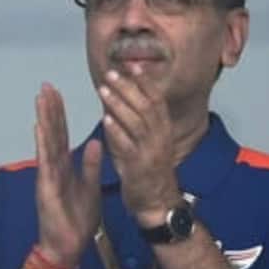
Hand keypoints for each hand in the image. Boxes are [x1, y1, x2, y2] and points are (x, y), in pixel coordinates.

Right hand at [35, 83, 101, 268]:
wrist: (70, 245)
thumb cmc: (78, 217)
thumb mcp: (90, 186)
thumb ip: (91, 164)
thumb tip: (95, 141)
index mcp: (65, 166)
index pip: (63, 134)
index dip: (60, 114)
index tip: (58, 93)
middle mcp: (54, 167)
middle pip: (53, 133)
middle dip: (50, 109)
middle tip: (47, 85)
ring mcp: (48, 176)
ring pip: (47, 143)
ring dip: (44, 120)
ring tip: (41, 98)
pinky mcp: (47, 188)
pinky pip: (47, 163)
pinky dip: (44, 145)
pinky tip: (40, 128)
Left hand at [97, 67, 181, 226]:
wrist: (158, 203)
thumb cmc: (150, 172)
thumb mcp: (149, 143)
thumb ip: (136, 123)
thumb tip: (119, 100)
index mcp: (164, 129)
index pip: (157, 100)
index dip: (146, 82)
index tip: (133, 66)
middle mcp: (161, 137)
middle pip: (146, 106)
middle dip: (129, 88)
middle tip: (111, 73)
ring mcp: (151, 151)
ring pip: (137, 122)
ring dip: (120, 104)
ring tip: (104, 90)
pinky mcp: (140, 166)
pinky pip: (128, 145)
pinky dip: (118, 131)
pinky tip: (106, 119)